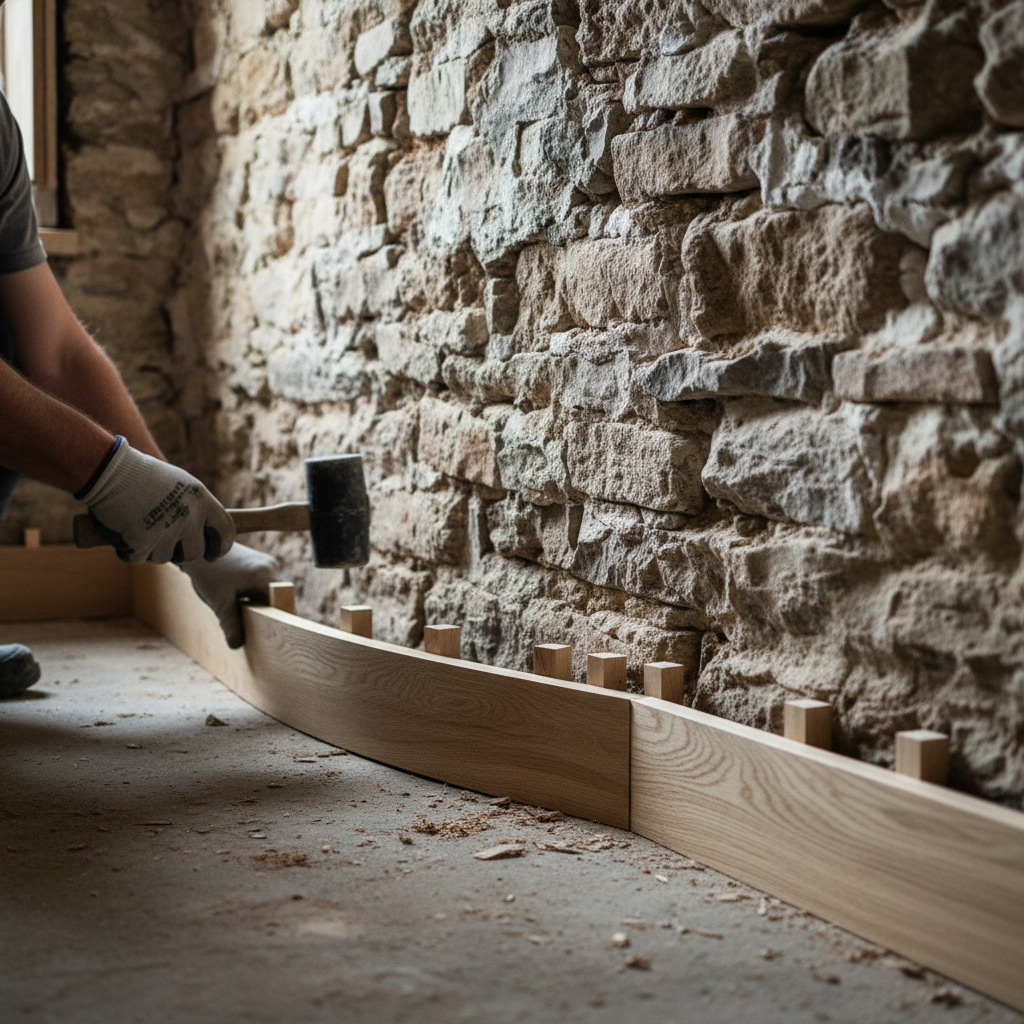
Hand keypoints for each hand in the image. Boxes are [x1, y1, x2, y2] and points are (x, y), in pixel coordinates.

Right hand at [79, 437, 234, 563]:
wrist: (109, 470)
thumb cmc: (143, 476)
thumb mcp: (180, 486)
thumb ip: (195, 509)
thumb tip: (205, 534)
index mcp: (201, 500)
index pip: (226, 531)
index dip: (220, 547)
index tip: (212, 555)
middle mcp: (188, 515)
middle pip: (195, 553)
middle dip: (179, 552)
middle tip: (162, 539)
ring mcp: (166, 529)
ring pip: (163, 558)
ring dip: (150, 549)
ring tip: (138, 526)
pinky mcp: (142, 540)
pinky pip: (137, 558)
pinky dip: (127, 550)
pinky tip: (123, 530)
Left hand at [181, 543, 280, 647]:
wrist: (198, 545)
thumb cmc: (209, 573)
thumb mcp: (219, 603)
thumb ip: (230, 625)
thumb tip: (237, 645)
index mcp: (266, 576)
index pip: (281, 603)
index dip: (277, 619)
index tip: (271, 633)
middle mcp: (271, 566)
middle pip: (276, 598)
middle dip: (265, 611)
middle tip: (252, 625)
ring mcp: (265, 562)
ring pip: (268, 590)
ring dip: (257, 602)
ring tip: (240, 608)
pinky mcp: (258, 561)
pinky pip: (262, 583)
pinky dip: (252, 593)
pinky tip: (237, 597)